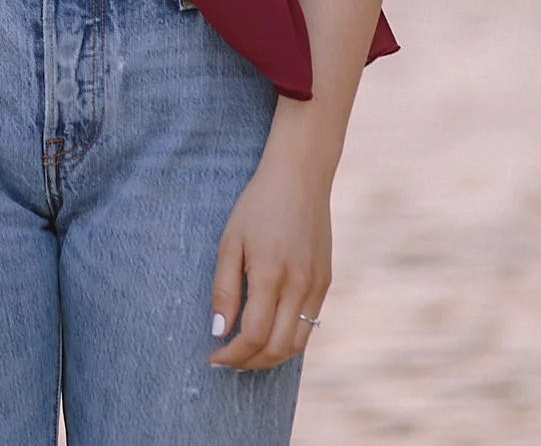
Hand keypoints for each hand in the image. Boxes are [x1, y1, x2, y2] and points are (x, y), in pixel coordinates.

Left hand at [208, 154, 331, 369]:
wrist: (300, 177)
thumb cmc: (258, 206)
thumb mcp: (230, 242)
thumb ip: (224, 290)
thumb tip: (219, 331)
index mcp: (271, 274)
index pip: (254, 335)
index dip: (233, 354)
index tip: (214, 356)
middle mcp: (300, 285)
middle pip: (278, 348)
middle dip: (250, 362)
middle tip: (228, 360)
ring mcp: (317, 286)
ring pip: (297, 343)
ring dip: (271, 357)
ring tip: (247, 352)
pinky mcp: (325, 282)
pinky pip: (309, 324)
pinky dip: (288, 338)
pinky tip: (268, 331)